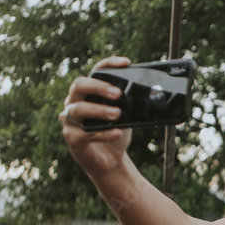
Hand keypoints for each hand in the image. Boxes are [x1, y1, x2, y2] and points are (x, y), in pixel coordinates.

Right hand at [61, 56, 131, 173]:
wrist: (111, 161)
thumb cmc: (116, 132)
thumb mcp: (127, 116)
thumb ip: (132, 103)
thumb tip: (154, 92)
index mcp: (88, 92)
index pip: (96, 71)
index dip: (109, 64)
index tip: (126, 63)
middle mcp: (75, 102)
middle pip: (79, 85)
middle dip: (99, 87)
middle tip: (118, 94)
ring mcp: (70, 120)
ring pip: (78, 109)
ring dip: (99, 110)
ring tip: (117, 114)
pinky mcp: (72, 139)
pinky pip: (84, 134)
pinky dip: (102, 133)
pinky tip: (116, 133)